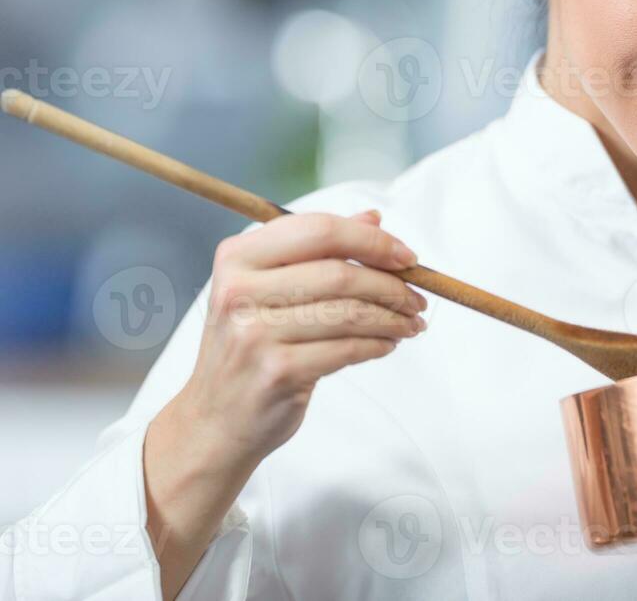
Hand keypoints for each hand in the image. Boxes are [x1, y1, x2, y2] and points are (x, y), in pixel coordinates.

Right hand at [172, 209, 428, 468]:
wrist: (215, 420)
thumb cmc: (251, 346)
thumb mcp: (269, 289)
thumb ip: (319, 250)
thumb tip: (373, 218)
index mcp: (237, 257)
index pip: (319, 230)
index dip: (372, 240)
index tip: (407, 257)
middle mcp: (239, 291)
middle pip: (340, 273)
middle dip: (392, 285)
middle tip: (418, 298)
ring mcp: (254, 333)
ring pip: (349, 313)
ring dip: (392, 318)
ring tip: (410, 324)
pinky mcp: (276, 371)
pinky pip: (347, 349)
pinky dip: (378, 345)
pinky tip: (387, 345)